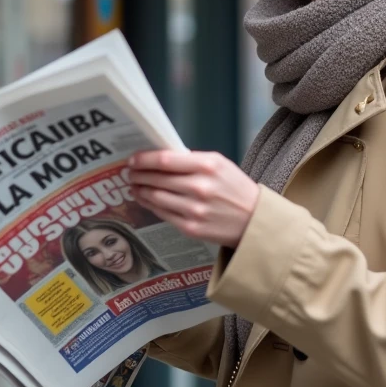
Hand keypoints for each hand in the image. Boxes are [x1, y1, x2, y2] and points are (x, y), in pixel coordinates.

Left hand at [126, 150, 259, 247]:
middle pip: (156, 179)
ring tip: (135, 185)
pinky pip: (162, 213)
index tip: (133, 159)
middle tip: (130, 172)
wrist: (255, 220)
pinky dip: (150, 205)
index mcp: (208, 166)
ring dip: (141, 190)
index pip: (165, 160)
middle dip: (138, 175)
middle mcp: (200, 188)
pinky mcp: (191, 228)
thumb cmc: (236, 189)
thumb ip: (192, 160)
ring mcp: (194, 210)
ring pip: (155, 197)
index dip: (144, 159)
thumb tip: (160, 158)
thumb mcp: (220, 164)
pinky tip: (145, 199)